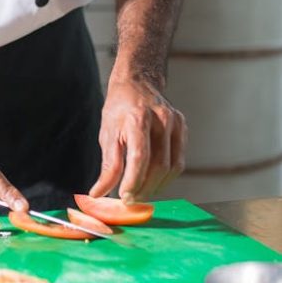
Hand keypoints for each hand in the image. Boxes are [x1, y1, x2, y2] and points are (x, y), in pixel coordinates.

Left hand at [89, 79, 186, 202]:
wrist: (137, 83)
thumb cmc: (119, 109)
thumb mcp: (107, 133)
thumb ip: (108, 165)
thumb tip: (99, 193)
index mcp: (138, 118)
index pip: (139, 157)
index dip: (133, 181)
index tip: (124, 196)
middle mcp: (161, 119)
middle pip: (158, 165)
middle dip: (144, 188)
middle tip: (130, 199)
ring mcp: (175, 122)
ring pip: (172, 167)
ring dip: (157, 186)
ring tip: (141, 192)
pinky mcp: (182, 127)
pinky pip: (178, 160)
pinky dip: (166, 176)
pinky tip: (153, 180)